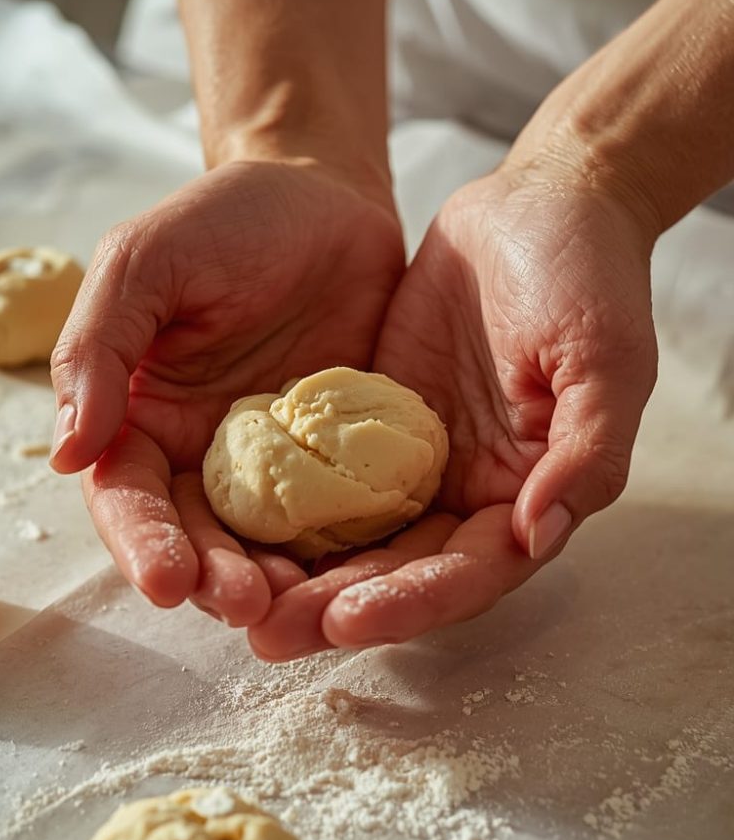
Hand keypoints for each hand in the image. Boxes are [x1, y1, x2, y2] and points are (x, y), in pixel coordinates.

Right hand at [50, 160, 403, 622]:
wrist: (326, 198)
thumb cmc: (226, 221)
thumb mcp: (145, 264)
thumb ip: (97, 349)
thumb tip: (66, 453)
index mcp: (146, 419)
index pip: (129, 497)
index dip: (141, 542)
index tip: (165, 579)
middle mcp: (207, 456)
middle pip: (199, 539)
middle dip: (214, 580)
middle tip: (246, 606)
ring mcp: (280, 466)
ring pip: (268, 544)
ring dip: (278, 583)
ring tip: (300, 606)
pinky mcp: (341, 461)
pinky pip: (339, 516)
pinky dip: (343, 551)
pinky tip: (359, 575)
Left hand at [249, 164, 657, 657]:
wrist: (534, 204)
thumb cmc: (586, 276)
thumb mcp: (605, 360)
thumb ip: (585, 454)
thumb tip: (536, 536)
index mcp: (528, 496)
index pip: (469, 573)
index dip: (413, 603)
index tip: (346, 619)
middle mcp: (468, 495)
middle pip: (401, 574)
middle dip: (337, 608)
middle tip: (268, 634)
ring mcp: (416, 464)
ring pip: (355, 538)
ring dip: (300, 574)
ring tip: (235, 597)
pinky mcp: (374, 428)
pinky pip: (325, 477)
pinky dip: (287, 506)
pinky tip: (234, 525)